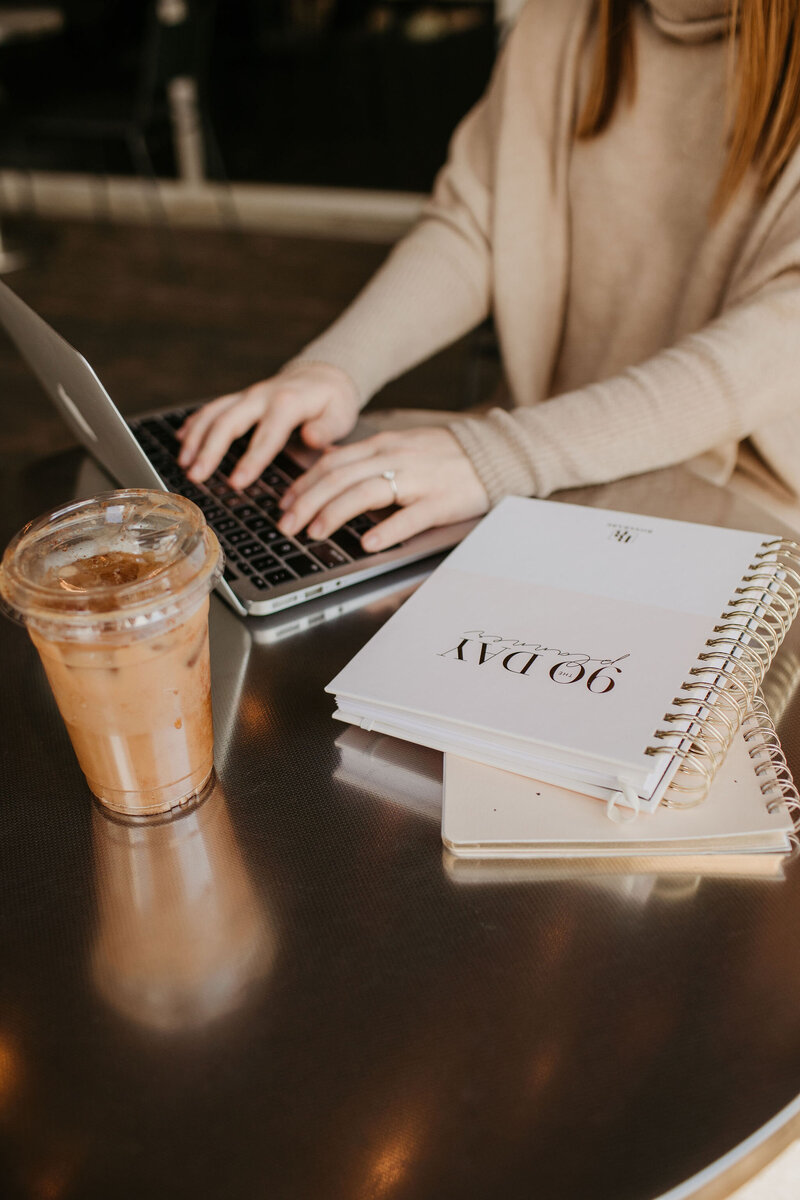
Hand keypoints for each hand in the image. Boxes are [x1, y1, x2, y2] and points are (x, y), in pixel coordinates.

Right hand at [175, 362, 359, 488]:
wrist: (321, 376)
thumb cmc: (333, 402)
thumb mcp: (341, 414)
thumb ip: (327, 429)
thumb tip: (311, 438)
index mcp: (288, 403)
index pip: (266, 435)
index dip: (250, 460)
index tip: (236, 483)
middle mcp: (262, 396)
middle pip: (229, 421)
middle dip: (210, 450)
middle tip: (196, 476)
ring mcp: (247, 396)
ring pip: (214, 413)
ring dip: (196, 438)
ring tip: (184, 463)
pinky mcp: (239, 399)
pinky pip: (212, 408)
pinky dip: (195, 423)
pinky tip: (181, 440)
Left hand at [277, 426, 489, 550]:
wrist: (495, 454)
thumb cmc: (445, 455)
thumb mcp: (400, 444)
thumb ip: (365, 455)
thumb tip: (328, 460)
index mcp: (383, 445)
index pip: (332, 462)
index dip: (303, 484)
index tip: (284, 504)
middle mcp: (395, 458)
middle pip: (340, 477)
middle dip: (307, 502)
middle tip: (287, 526)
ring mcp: (419, 479)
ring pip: (367, 492)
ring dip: (335, 513)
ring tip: (315, 533)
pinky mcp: (441, 501)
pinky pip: (410, 516)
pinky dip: (387, 530)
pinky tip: (368, 542)